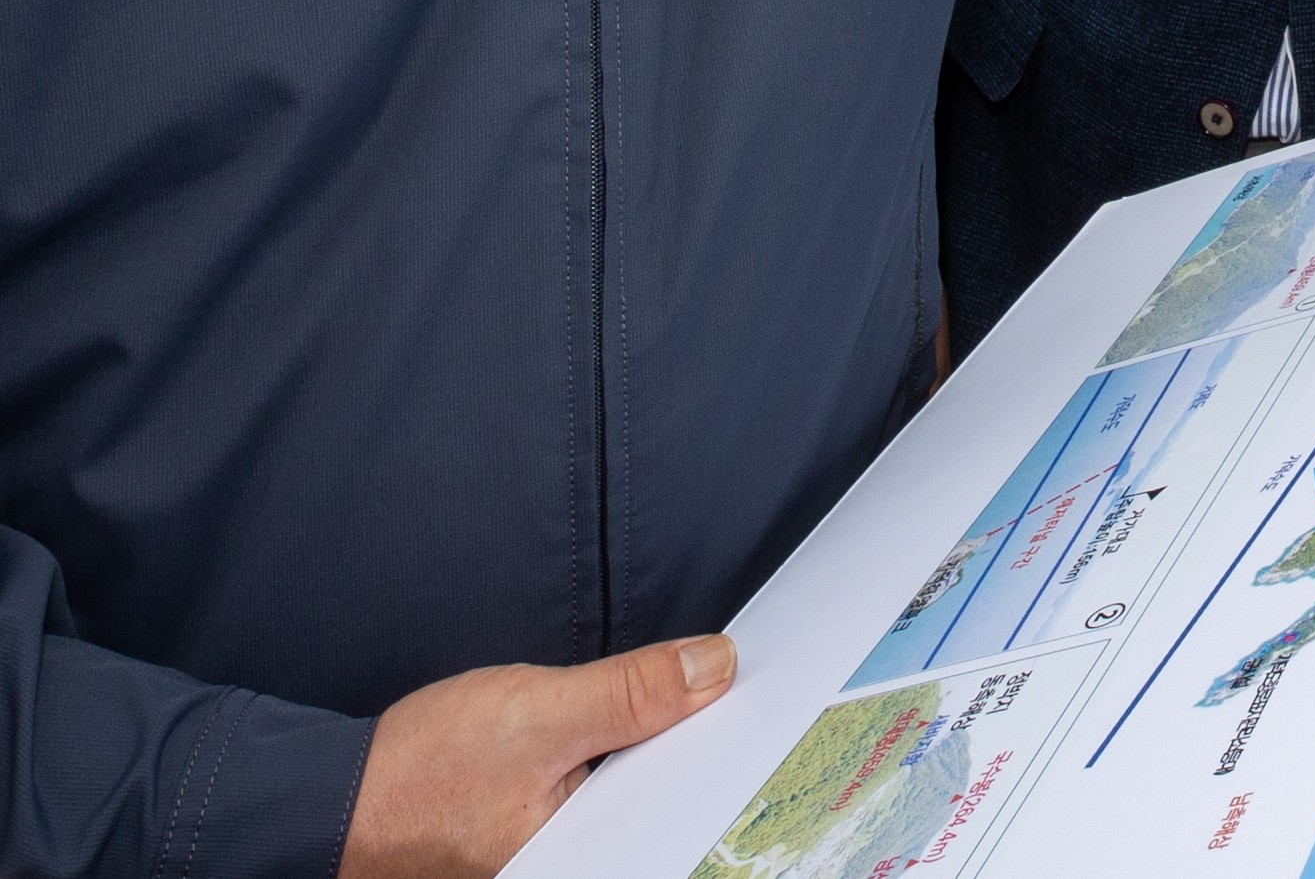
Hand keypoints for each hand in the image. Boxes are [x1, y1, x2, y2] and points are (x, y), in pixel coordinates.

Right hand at [337, 636, 735, 878]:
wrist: (333, 797)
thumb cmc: (417, 773)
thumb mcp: (537, 716)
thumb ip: (629, 694)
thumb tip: (716, 666)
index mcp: (595, 857)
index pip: (690, 803)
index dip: (729, 745)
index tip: (771, 691)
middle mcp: (589, 861)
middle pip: (674, 795)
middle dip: (702, 740)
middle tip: (743, 676)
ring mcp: (573, 848)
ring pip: (647, 788)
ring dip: (670, 741)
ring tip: (707, 688)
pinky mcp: (556, 826)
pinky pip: (616, 785)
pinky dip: (634, 748)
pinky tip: (655, 716)